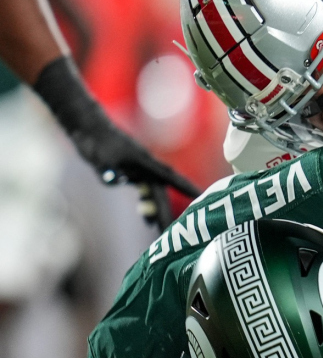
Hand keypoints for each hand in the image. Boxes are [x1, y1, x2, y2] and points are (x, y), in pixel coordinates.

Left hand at [33, 56, 199, 228]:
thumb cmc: (95, 140)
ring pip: (155, 192)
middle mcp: (147, 167)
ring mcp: (140, 169)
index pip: (170, 177)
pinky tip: (144, 215)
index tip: (201, 197)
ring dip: (156, 209)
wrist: (87, 126)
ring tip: (153, 226)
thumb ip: (108, 169)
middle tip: (169, 231)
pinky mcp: (132, 171)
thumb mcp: (100, 157)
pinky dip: (147, 203)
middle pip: (161, 192)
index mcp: (145, 163)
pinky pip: (145, 190)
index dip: (186, 187)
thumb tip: (113, 180)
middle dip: (166, 212)